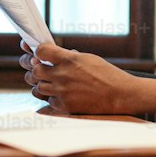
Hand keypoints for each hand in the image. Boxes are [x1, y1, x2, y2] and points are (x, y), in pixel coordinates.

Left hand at [19, 40, 155, 115]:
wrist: (121, 95)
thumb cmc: (108, 75)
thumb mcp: (89, 58)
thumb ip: (70, 56)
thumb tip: (54, 56)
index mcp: (69, 59)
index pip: (40, 51)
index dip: (38, 52)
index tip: (41, 55)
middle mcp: (63, 75)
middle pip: (35, 70)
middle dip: (37, 70)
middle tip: (44, 71)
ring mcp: (62, 92)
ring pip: (38, 88)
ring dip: (42, 85)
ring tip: (52, 84)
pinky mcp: (65, 106)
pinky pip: (48, 101)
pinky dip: (52, 98)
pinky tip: (62, 95)